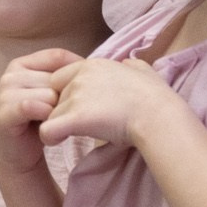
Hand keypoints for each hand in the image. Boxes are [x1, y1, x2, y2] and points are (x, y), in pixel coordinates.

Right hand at [0, 48, 81, 174]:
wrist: (21, 154)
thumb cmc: (41, 120)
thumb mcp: (54, 93)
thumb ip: (66, 75)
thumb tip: (90, 64)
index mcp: (22, 64)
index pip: (57, 56)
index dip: (77, 72)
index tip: (87, 90)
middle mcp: (10, 75)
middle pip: (55, 78)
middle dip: (65, 98)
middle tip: (62, 115)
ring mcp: (4, 93)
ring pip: (49, 94)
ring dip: (57, 112)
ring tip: (54, 123)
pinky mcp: (4, 112)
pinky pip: (33, 107)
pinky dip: (46, 119)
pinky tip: (47, 129)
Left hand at [37, 57, 179, 149]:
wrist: (158, 115)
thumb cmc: (155, 97)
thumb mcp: (144, 71)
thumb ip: (131, 66)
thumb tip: (128, 64)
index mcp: (93, 65)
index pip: (61, 77)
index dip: (66, 94)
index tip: (76, 108)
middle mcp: (81, 76)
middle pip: (55, 95)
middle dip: (62, 109)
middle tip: (75, 123)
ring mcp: (77, 95)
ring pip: (51, 113)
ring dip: (59, 124)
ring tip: (70, 135)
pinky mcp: (76, 117)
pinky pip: (47, 129)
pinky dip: (49, 137)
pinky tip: (59, 141)